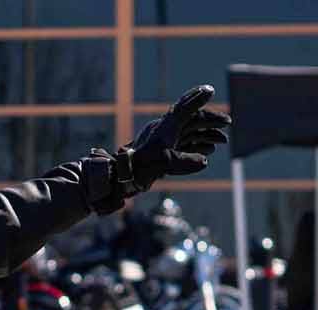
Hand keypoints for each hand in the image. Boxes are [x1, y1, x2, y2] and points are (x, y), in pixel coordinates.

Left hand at [114, 85, 230, 195]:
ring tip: (223, 141)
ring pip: (191, 133)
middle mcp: (166, 131)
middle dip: (211, 121)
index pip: (185, 108)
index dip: (197, 99)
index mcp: (165, 126)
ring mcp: (166, 141)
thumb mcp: (164, 162)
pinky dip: (198, 147)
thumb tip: (204, 161)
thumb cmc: (141, 166)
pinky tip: (209, 151)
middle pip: (192, 120)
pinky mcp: (165, 152)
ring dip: (208, 135)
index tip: (209, 90)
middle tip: (228, 123)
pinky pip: (185, 146)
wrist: (124, 176)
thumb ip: (185, 161)